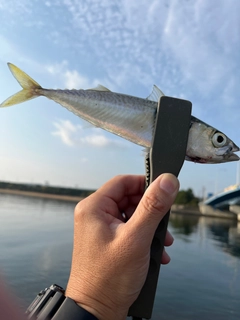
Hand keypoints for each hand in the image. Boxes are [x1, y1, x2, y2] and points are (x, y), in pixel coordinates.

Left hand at [65, 173, 178, 319]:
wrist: (96, 311)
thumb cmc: (109, 278)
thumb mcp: (136, 238)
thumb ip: (153, 207)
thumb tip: (167, 181)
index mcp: (94, 207)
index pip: (123, 182)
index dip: (145, 184)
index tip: (164, 191)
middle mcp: (95, 215)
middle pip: (130, 199)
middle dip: (151, 211)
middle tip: (164, 224)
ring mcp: (101, 229)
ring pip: (132, 215)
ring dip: (151, 227)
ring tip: (163, 243)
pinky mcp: (108, 241)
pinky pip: (130, 230)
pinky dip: (145, 238)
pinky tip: (157, 253)